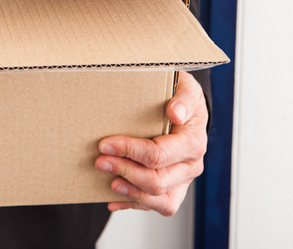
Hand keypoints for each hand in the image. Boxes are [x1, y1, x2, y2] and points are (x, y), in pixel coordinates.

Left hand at [94, 71, 207, 215]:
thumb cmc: (180, 97)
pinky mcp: (174, 189)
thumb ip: (183, 96)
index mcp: (193, 141)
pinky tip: (114, 200)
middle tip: (99, 161)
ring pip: (160, 199)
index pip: (159, 154)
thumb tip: (175, 113)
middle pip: (157, 180)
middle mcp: (191, 165)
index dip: (129, 151)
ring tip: (109, 183)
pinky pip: (158, 206)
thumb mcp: (185, 86)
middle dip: (124, 171)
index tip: (105, 144)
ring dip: (131, 192)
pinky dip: (134, 204)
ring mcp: (183, 180)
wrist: (185, 110)